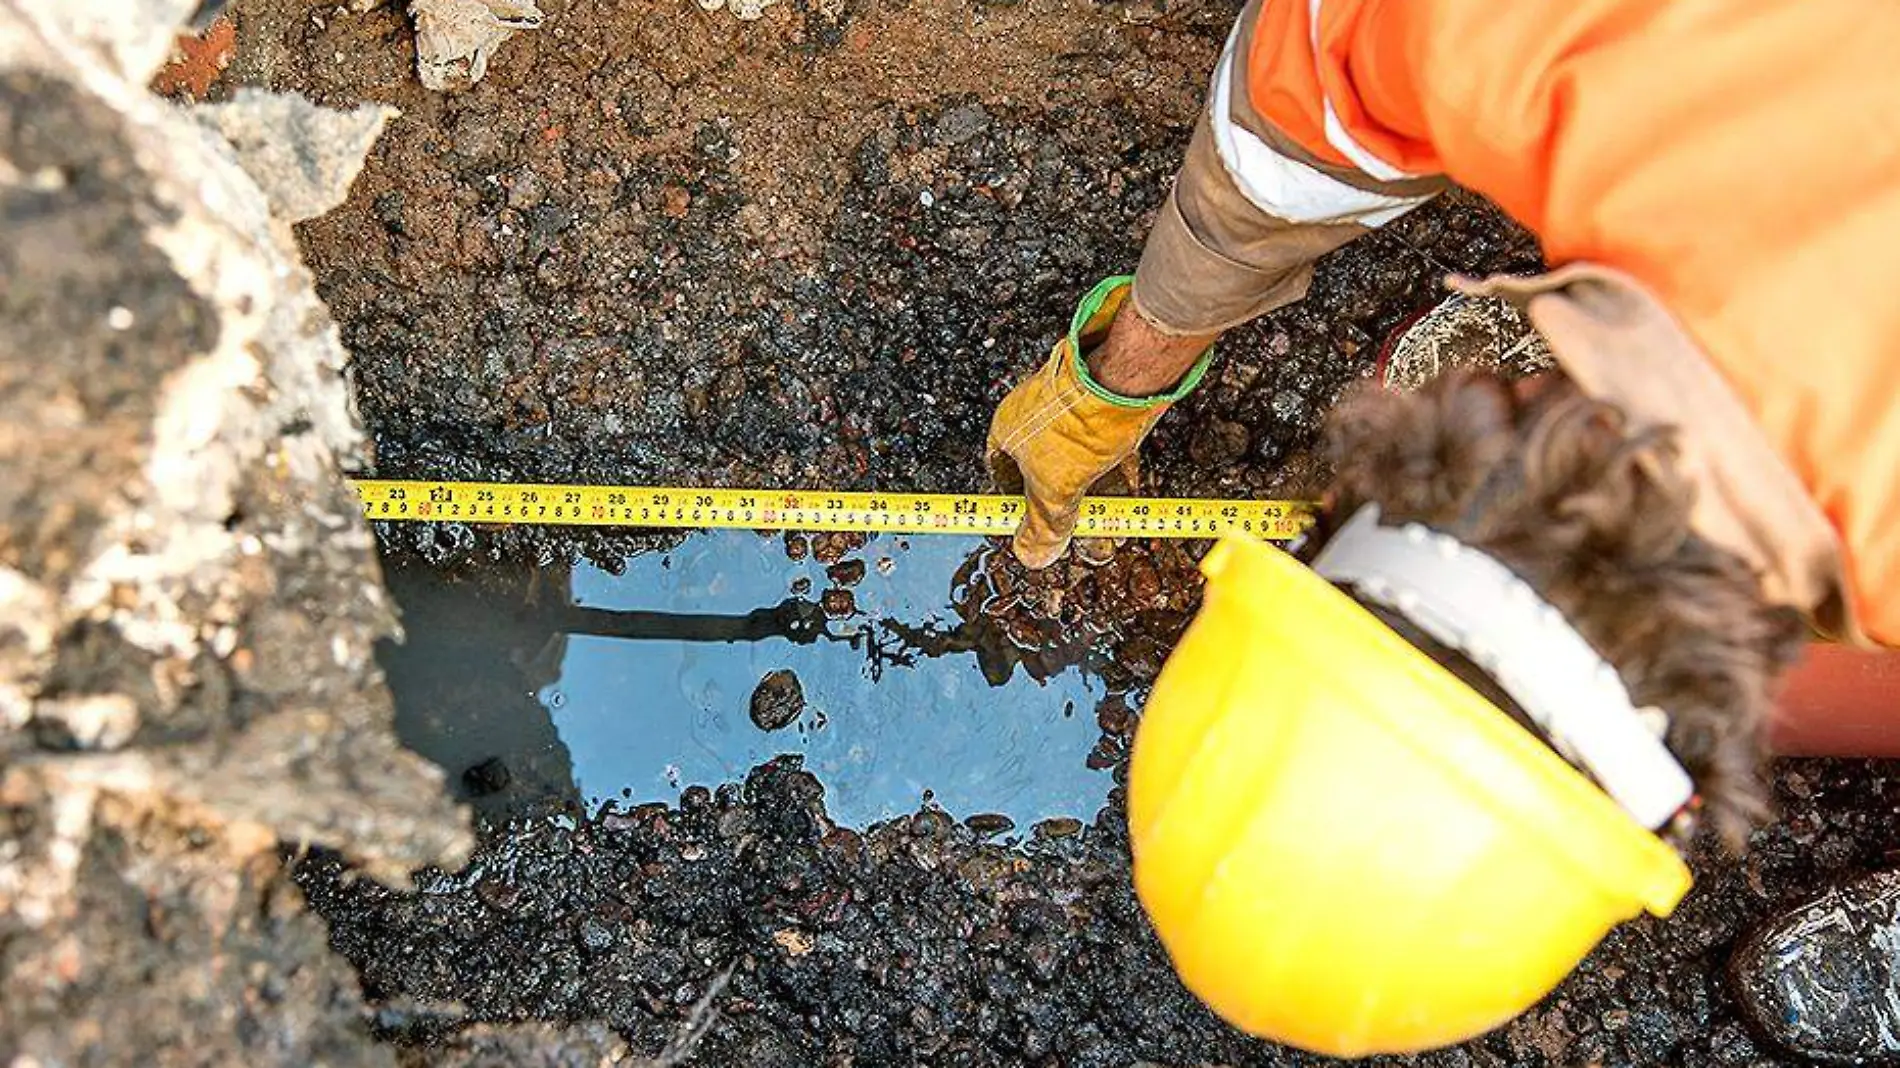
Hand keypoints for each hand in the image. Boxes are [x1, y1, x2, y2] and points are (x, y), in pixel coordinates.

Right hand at [985, 278, 1212, 567]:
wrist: (1123, 378)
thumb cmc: (1075, 422)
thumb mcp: (1054, 488)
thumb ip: (1043, 525)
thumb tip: (1031, 556)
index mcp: (1008, 429)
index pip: (1000, 475)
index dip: (1014, 505)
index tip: (1030, 529)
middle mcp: (1036, 417)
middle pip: (1045, 475)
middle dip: (1065, 512)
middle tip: (1079, 540)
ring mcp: (1072, 411)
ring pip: (1080, 466)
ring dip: (1095, 503)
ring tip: (1110, 534)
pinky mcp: (1105, 410)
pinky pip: (1104, 453)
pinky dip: (1113, 480)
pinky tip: (1127, 505)